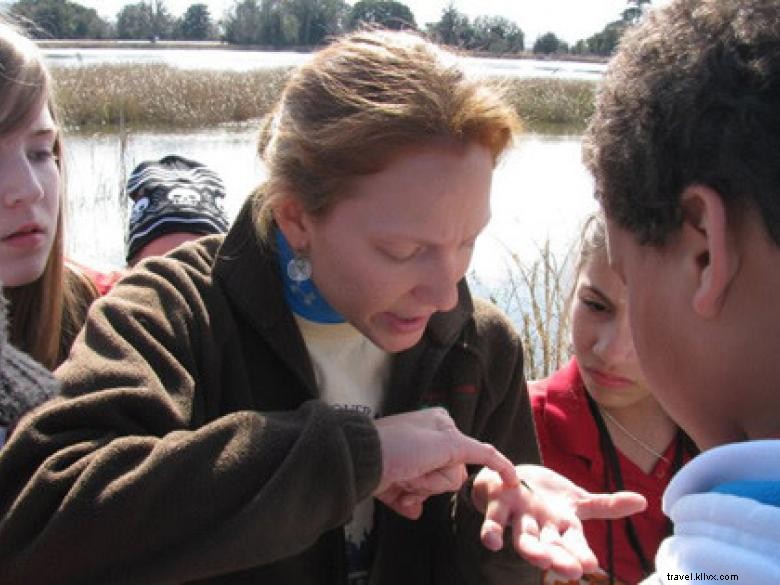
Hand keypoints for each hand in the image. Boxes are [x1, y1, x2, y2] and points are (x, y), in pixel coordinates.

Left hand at [373, 408, 516, 518]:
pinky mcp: (397, 480)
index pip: (476, 450)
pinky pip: (414, 499)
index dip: (496, 464)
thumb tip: (491, 455)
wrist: (362, 461)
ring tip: (402, 481)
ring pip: (434, 489)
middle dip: (437, 479)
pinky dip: (407, 501)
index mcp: (443, 426)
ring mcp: (412, 462)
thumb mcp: (446, 443)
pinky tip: (400, 497)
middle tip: (419, 470)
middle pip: (453, 475)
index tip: (513, 481)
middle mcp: (429, 441)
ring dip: (420, 490)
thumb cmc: (403, 446)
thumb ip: (474, 450)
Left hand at [472, 464, 646, 579]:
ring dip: (531, 549)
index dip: (580, 553)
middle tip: (570, 571)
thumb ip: (606, 505)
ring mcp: (518, 517)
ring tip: (540, 559)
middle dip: (560, 558)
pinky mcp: (496, 504)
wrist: (507, 481)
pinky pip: (492, 520)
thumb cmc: (543, 496)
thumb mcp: (576, 500)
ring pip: (524, 537)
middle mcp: (540, 527)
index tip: (591, 566)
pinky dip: (491, 531)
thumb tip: (643, 501)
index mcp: (560, 526)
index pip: (573, 543)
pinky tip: (492, 542)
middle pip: (550, 546)